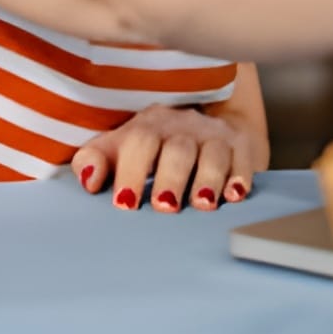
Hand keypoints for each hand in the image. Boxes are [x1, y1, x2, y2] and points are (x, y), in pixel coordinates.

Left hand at [71, 102, 268, 212]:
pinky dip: (241, 176)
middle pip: (178, 149)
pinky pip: (243, 158)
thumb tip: (89, 180)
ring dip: (208, 179)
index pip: (138, 143)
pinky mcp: (240, 145)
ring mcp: (213, 135)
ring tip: (203, 204)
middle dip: (171, 178)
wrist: (201, 126)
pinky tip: (235, 195)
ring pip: (213, 153)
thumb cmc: (152, 147)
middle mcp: (182, 126)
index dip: (131, 172)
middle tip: (165, 206)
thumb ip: (95, 160)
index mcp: (148, 126)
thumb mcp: (119, 148)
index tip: (125, 203)